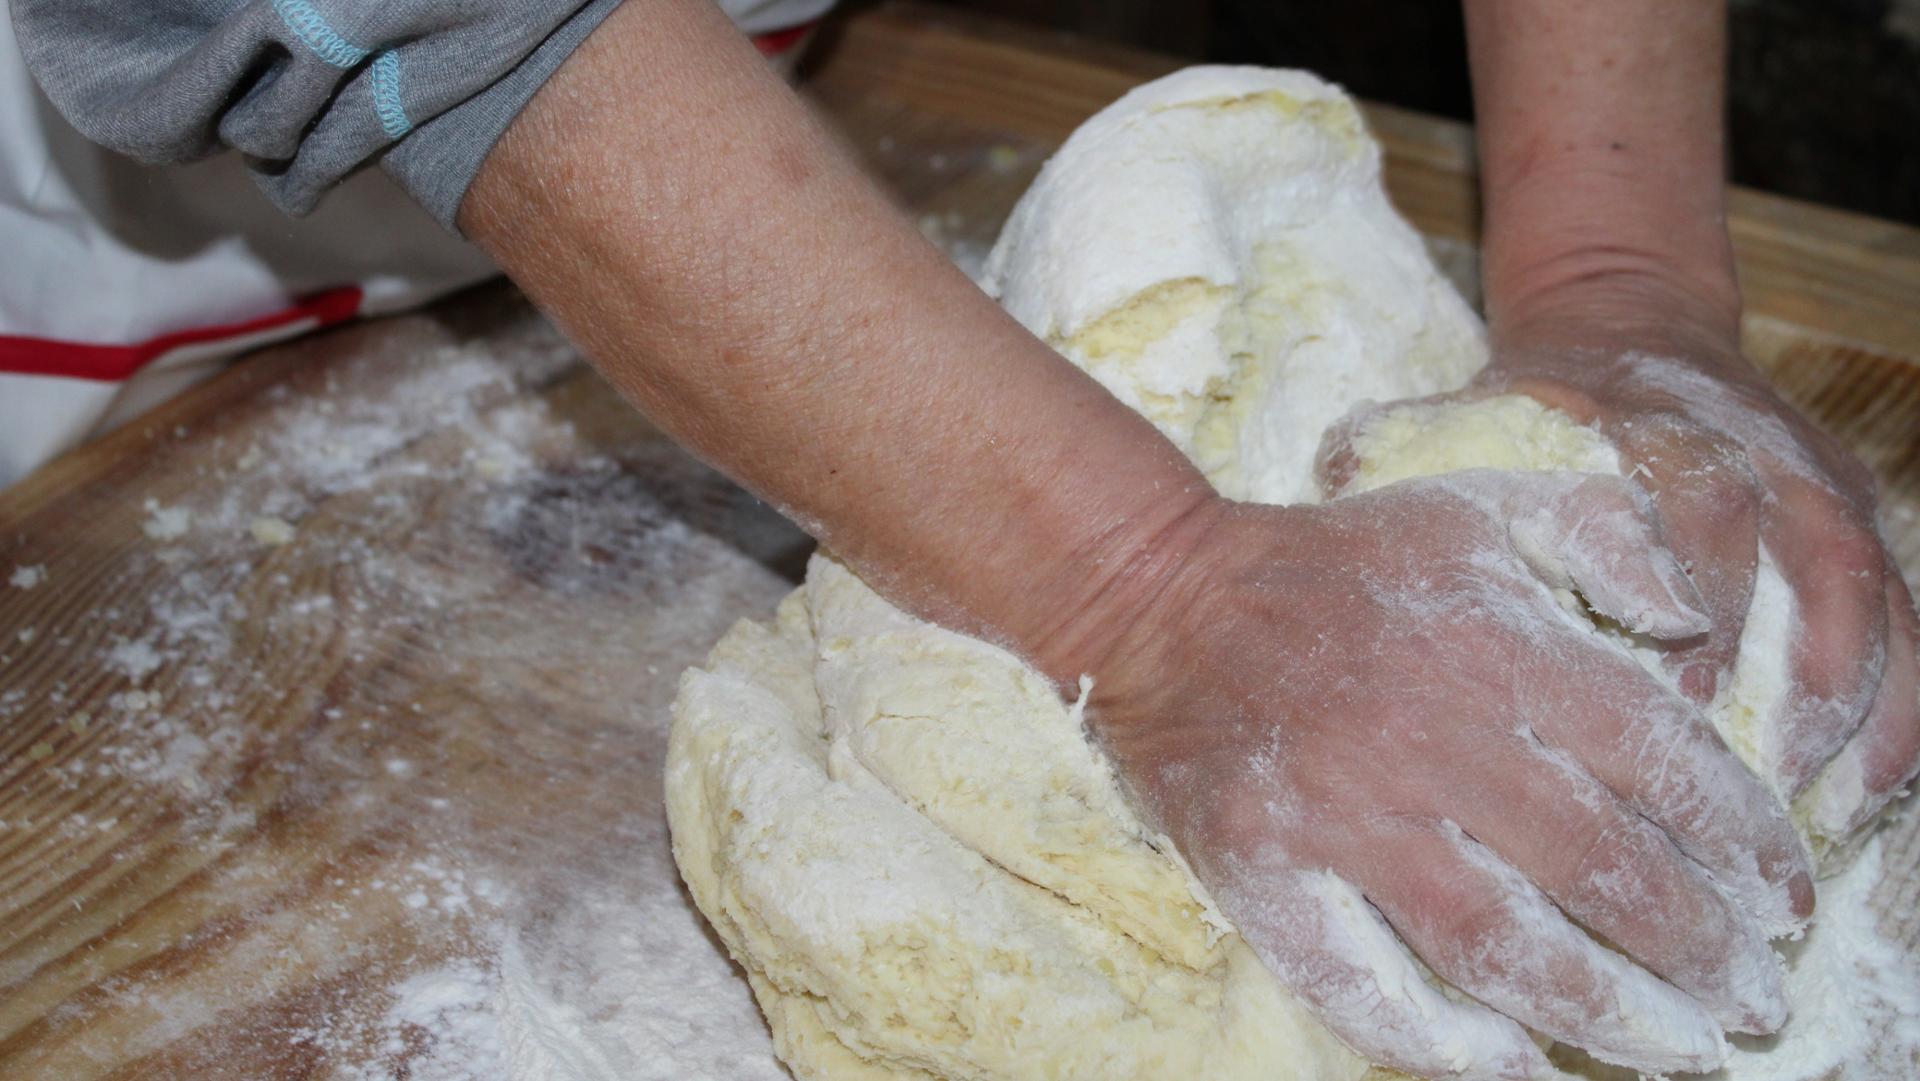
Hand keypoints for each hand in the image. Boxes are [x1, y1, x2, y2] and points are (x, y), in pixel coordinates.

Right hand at [1048, 477, 1812, 1078]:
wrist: (1162, 597)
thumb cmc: (1334, 561)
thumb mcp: (1477, 506)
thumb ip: (1602, 535)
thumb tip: (1692, 617)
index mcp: (1500, 650)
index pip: (1663, 765)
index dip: (1746, 846)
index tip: (1784, 903)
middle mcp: (1435, 743)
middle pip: (1605, 873)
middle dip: (1704, 951)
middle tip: (1753, 999)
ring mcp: (1345, 820)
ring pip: (1504, 946)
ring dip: (1609, 1014)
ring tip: (1681, 1053)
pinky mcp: (1265, 876)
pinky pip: (1360, 983)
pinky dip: (1441, 1042)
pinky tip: (1513, 1066)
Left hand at [1440, 312, 1919, 838]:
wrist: (1626, 325)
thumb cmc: (1528, 406)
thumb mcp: (1465, 411)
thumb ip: (1407, 440)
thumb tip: (1340, 471)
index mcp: (1645, 422)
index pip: (1686, 493)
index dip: (1688, 580)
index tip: (1666, 667)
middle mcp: (1746, 448)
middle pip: (1792, 550)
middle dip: (1774, 665)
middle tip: (1732, 775)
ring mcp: (1813, 487)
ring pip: (1862, 594)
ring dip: (1847, 706)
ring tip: (1807, 811)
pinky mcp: (1855, 524)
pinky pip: (1906, 622)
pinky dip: (1896, 707)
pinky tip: (1863, 793)